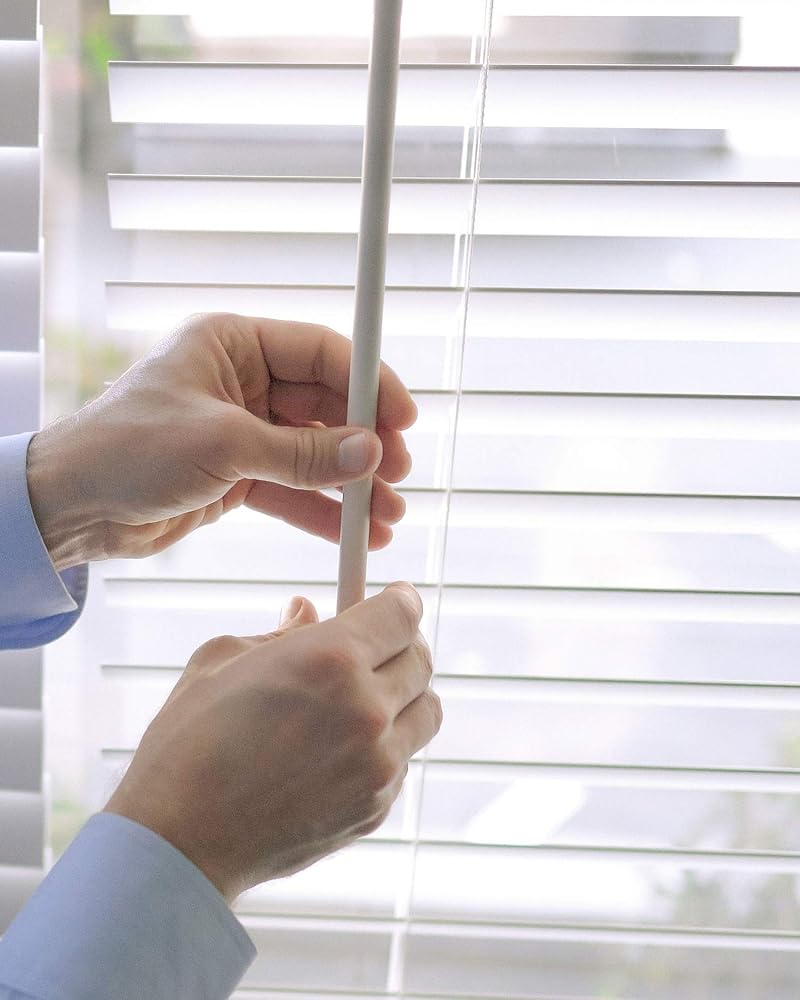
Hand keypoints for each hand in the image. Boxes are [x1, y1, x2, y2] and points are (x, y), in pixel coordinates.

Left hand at [26, 313, 415, 569]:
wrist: (70, 508)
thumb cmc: (126, 450)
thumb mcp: (223, 446)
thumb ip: (302, 454)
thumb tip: (369, 454)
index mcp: (232, 344)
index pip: (321, 353)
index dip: (369, 383)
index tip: (404, 419)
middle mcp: (240, 381)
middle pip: (325, 405)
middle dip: (365, 443)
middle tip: (398, 474)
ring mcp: (241, 429)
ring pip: (314, 452)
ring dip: (351, 485)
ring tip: (388, 517)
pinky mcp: (236, 473)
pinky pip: (293, 487)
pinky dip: (323, 510)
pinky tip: (354, 532)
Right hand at [104, 583, 441, 901]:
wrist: (179, 843)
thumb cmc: (187, 745)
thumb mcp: (221, 661)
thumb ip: (279, 631)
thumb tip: (307, 611)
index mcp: (331, 659)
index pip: (402, 613)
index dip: (401, 601)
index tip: (397, 600)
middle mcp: (366, 709)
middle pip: (421, 659)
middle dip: (403, 644)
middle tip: (379, 645)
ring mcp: (378, 764)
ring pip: (425, 711)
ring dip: (403, 695)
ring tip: (364, 697)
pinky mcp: (377, 807)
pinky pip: (403, 759)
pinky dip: (386, 744)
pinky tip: (342, 747)